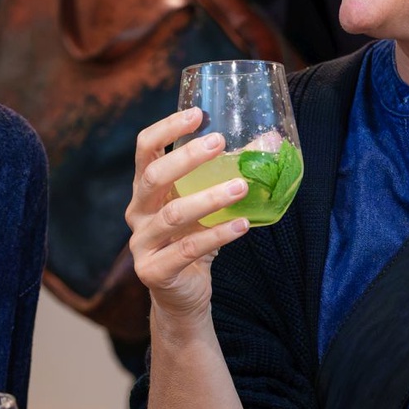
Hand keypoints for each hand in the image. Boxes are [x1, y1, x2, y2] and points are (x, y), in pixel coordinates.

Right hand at [125, 108, 251, 321]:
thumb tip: (270, 142)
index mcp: (145, 189)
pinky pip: (187, 249)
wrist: (182, 294)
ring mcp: (142, 243)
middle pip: (152, 177)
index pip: (145, 149)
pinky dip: (217, 235)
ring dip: (209, 198)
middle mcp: (138, 212)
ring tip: (241, 186)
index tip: (197, 113)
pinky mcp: (154, 270)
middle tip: (219, 142)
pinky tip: (241, 225)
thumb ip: (228, 174)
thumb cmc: (194, 240)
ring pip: (173, 214)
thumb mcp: (208, 203)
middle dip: (186, 157)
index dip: (167, 129)